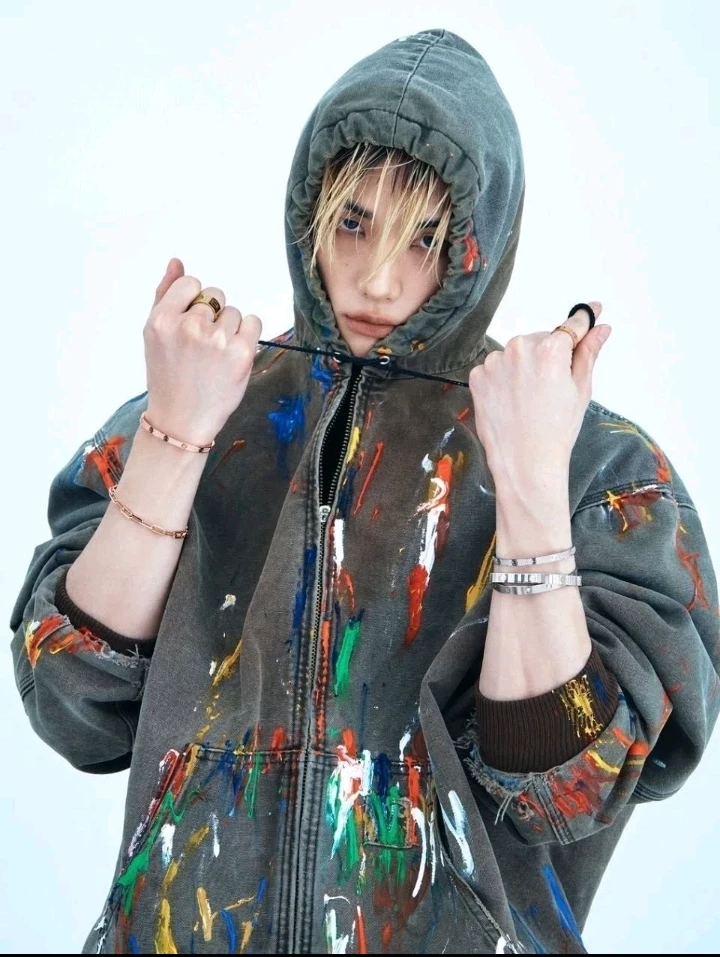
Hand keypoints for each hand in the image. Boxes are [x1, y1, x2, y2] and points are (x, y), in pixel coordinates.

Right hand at [143, 258, 261, 445]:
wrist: (181, 420)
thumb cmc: (167, 376)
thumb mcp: (155, 335)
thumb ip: (165, 294)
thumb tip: (176, 261)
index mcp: (162, 320)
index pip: (190, 283)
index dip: (193, 302)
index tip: (190, 325)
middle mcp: (189, 326)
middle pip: (215, 296)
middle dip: (212, 316)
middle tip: (201, 347)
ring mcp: (217, 340)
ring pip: (234, 312)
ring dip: (229, 328)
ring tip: (214, 356)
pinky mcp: (241, 353)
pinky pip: (253, 322)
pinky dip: (247, 335)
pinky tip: (232, 355)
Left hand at [468, 302, 610, 488]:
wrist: (525, 463)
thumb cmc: (557, 431)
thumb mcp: (580, 389)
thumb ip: (588, 352)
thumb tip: (601, 328)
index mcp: (550, 349)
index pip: (571, 326)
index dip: (583, 320)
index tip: (592, 309)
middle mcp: (519, 348)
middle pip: (541, 340)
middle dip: (549, 355)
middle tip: (553, 387)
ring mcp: (494, 362)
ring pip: (517, 354)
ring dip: (524, 367)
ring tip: (530, 398)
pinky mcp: (477, 376)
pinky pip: (496, 368)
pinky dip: (504, 379)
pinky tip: (512, 400)